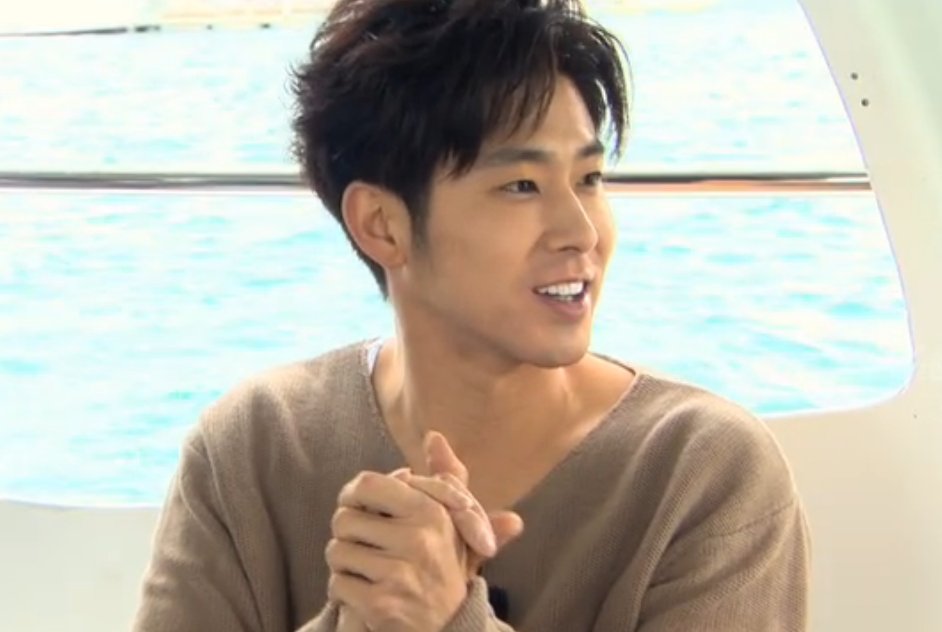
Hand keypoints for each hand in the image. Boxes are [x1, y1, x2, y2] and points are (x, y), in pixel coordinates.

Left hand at [329, 432, 523, 631]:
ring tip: (366, 570)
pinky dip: (343, 590)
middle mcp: (418, 539)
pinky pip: (336, 583)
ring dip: (344, 563)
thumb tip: (434, 436)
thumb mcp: (455, 519)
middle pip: (343, 519)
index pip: (366, 485)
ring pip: (336, 551)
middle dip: (347, 533)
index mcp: (431, 511)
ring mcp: (399, 573)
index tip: (359, 507)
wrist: (451, 628)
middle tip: (364, 545)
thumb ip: (446, 476)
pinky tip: (364, 592)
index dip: (353, 495)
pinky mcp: (381, 604)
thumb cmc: (446, 565)